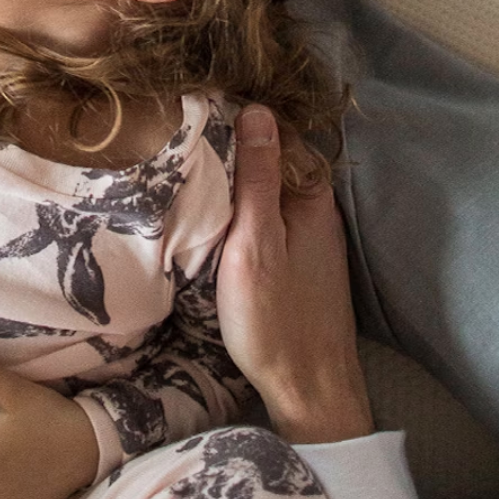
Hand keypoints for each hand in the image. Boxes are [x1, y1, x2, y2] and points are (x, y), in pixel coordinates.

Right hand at [216, 107, 373, 444]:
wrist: (309, 390)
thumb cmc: (276, 320)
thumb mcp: (255, 243)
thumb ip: (258, 179)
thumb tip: (258, 110)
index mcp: (312, 199)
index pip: (279, 133)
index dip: (239, 117)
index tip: (195, 109)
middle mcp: (318, 211)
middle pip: (274, 161)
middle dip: (234, 148)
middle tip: (181, 139)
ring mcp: (311, 238)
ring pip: (269, 192)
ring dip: (236, 182)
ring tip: (188, 170)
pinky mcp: (300, 262)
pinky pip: (269, 218)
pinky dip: (243, 211)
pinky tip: (214, 216)